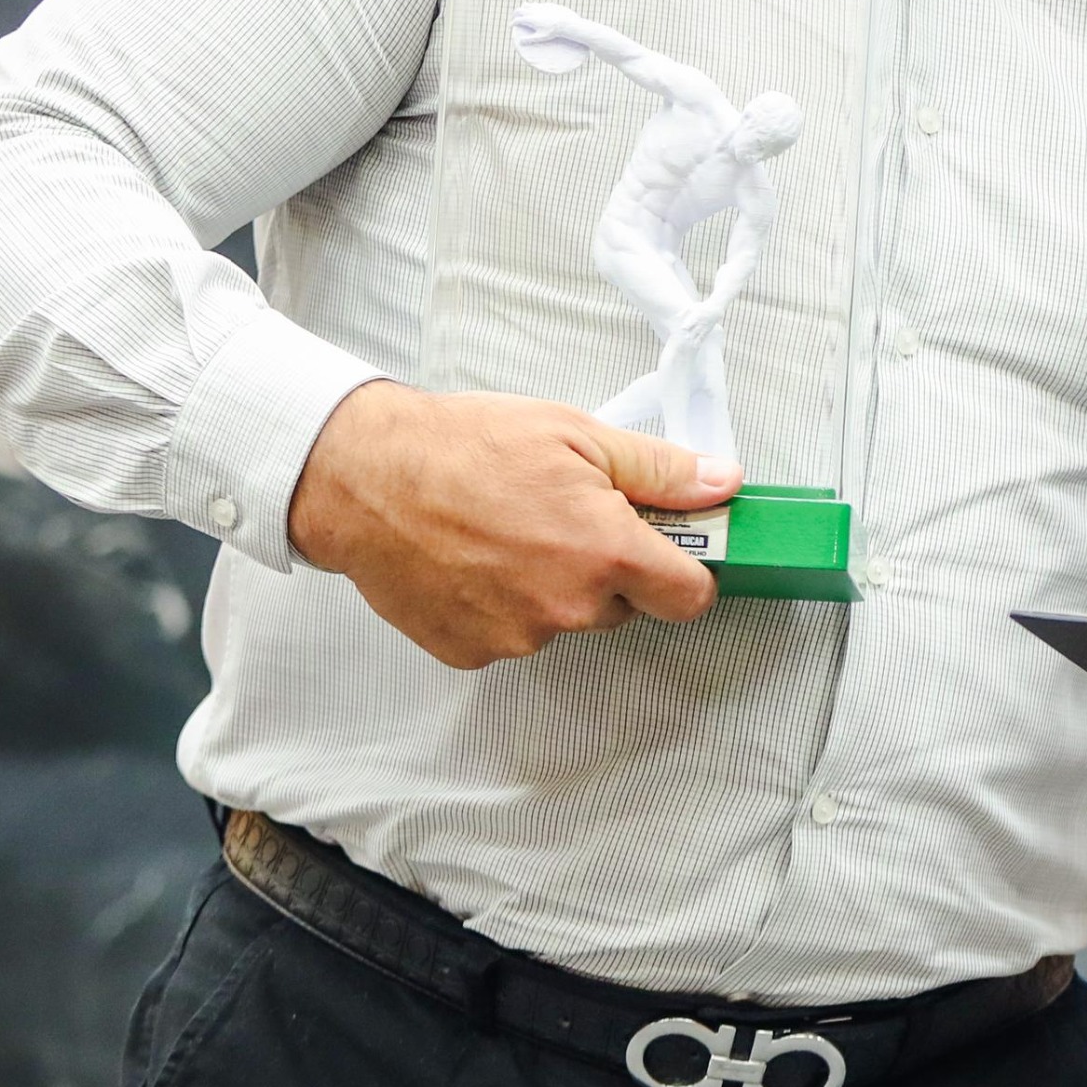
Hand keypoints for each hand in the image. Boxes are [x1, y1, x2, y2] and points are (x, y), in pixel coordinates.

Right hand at [284, 381, 735, 667]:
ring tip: (508, 529)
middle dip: (608, 568)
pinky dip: (503, 603)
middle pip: (623, 606)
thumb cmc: (464, 446)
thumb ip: (660, 469)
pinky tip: (475, 558)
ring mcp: (517, 636)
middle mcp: (567, 607)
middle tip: (566, 516)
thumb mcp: (577, 434)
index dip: (688, 573)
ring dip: (552, 585)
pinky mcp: (471, 652)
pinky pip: (512, 633)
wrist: (364, 477)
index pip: (691, 598)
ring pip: (565, 619)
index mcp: (605, 552)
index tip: (672, 552)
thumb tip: (722, 483)